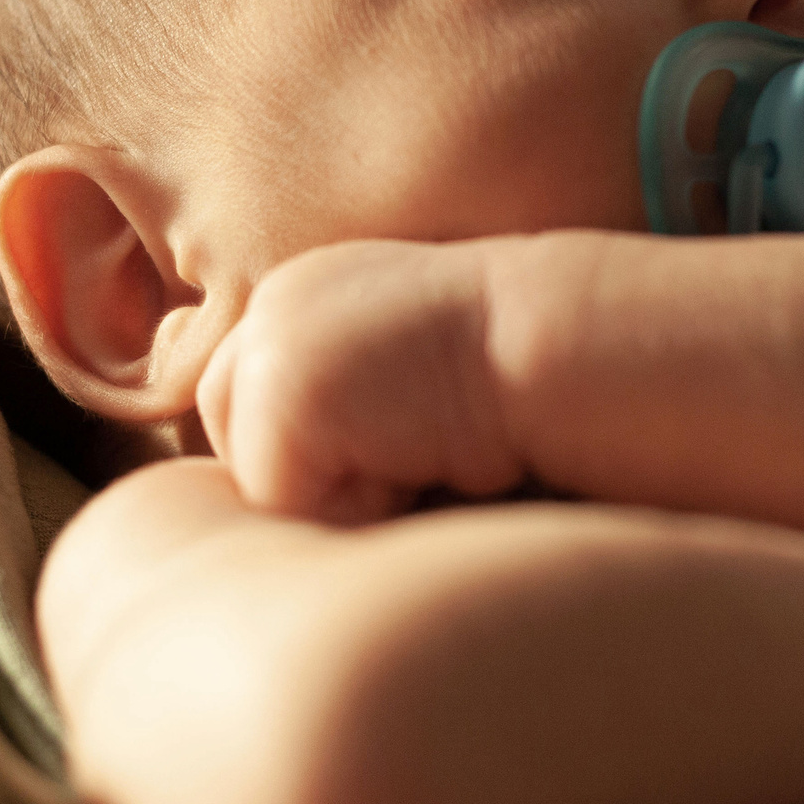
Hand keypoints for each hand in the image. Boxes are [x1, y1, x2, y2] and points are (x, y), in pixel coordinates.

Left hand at [197, 238, 522, 523]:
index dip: (323, 456)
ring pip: (257, 480)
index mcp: (303, 295)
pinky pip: (285, 505)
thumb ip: (343, 399)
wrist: (568, 346)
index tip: (408, 435)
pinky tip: (421, 458)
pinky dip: (354, 508)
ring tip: (420, 449)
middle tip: (414, 447)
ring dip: (337, 494)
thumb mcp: (407, 375)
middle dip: (314, 477)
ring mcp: (269, 342)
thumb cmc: (518, 385)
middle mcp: (273, 304)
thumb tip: (284, 486)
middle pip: (235, 447)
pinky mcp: (283, 391)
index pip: (249, 413)